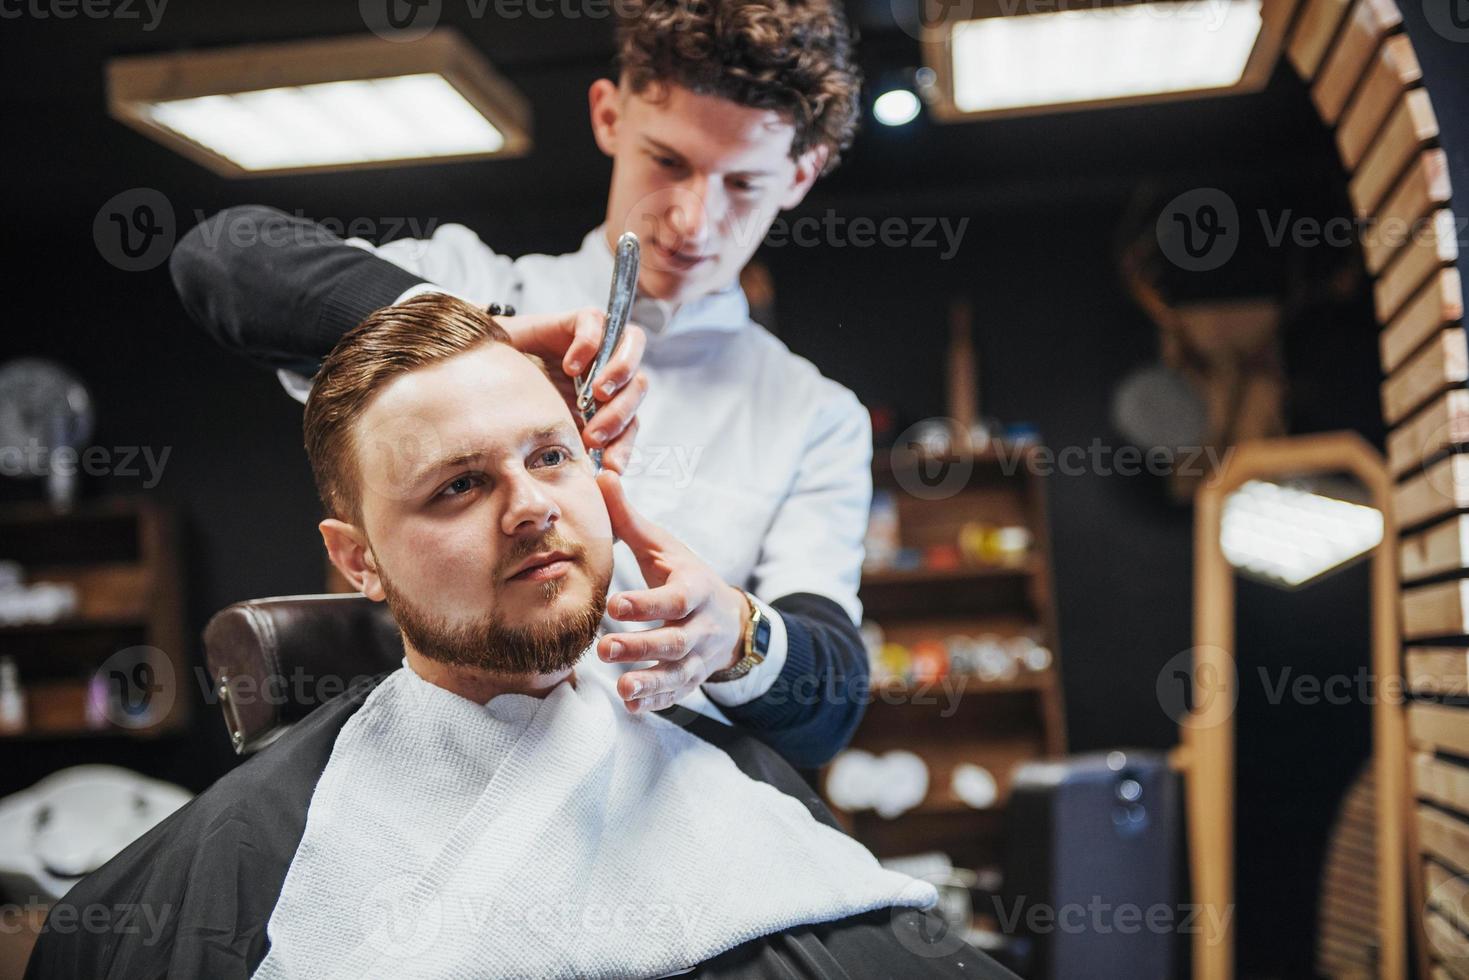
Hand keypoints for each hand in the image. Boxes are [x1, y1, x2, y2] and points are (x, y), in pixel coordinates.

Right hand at [493, 306, 647, 473]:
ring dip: (619, 375)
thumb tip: (602, 484)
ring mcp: (594, 345)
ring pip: (631, 347)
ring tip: (595, 395)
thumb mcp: (546, 435)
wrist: (473, 370)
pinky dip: (588, 345)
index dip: (624, 446)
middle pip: (637, 387)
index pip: (630, 423)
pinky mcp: (577, 321)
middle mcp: (603, 373)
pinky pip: (596, 322)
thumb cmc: (510, 407)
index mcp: (602, 404)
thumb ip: (573, 455)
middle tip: (594, 435)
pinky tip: (570, 367)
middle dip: (619, 416)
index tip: (609, 467)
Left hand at [595, 470, 748, 712]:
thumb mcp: (663, 547)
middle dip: (641, 646)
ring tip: (621, 687)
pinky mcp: (691, 680)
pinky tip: (631, 705)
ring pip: (677, 673)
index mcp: (695, 588)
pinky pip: (676, 694)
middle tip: (604, 648)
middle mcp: (701, 626)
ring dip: (649, 681)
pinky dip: (655, 701)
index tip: (614, 606)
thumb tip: (601, 475)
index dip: (647, 604)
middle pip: (674, 640)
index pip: (674, 599)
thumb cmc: (685, 576)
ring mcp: (698, 657)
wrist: (729, 619)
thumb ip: (629, 518)